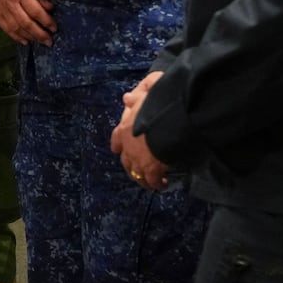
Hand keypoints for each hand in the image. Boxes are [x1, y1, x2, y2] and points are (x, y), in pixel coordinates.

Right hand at [0, 0, 55, 45]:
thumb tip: (50, 8)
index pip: (35, 11)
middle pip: (26, 23)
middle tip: (49, 41)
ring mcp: (1, 8)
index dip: (46, 21)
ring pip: (16, 28)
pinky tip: (25, 41)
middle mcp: (10, 1)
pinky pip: (5, 28)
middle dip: (39, 34)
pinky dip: (16, 37)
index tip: (54, 28)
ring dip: (29, 37)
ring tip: (40, 41)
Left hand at [111, 71, 168, 190]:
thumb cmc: (156, 107)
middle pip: (125, 161)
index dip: (117, 144)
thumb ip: (135, 99)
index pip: (116, 139)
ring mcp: (138, 160)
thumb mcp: (144, 97)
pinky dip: (156, 183)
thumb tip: (126, 98)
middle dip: (130, 166)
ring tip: (149, 182)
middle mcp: (129, 147)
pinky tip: (161, 184)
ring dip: (142, 178)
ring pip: (136, 174)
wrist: (166, 121)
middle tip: (136, 171)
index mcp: (125, 129)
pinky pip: (152, 180)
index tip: (117, 150)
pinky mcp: (151, 169)